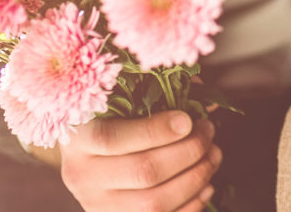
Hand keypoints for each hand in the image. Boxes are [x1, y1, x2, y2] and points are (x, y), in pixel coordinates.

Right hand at [59, 111, 221, 211]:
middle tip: (207, 132)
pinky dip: (191, 205)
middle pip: (143, 172)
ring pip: (154, 203)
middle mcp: (81, 176)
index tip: (188, 119)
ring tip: (213, 155)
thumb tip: (203, 102)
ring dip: (195, 178)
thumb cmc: (112, 118)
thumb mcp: (122, 97)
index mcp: (77, 138)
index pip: (112, 139)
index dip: (156, 130)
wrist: (88, 157)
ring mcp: (98, 205)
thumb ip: (157, 91)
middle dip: (188, 151)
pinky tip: (206, 185)